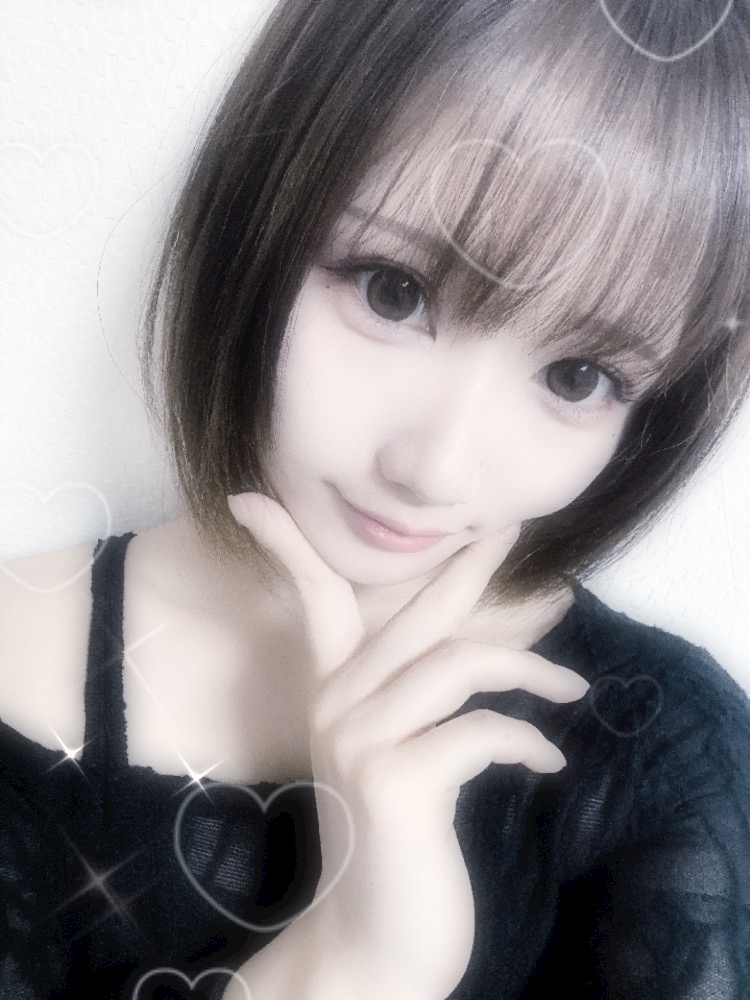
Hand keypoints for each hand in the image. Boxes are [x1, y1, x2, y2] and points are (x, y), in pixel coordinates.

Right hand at [228, 493, 587, 999]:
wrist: (373, 943)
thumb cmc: (394, 844)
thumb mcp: (397, 759)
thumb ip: (420, 701)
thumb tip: (481, 649)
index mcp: (331, 696)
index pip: (312, 601)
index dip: (288, 544)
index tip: (250, 499)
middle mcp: (337, 707)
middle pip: (416, 613)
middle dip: (468, 564)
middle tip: (509, 528)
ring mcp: (362, 742)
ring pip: (459, 662)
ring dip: (529, 670)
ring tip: (570, 691)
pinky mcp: (398, 783)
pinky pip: (482, 731)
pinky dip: (528, 739)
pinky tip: (549, 761)